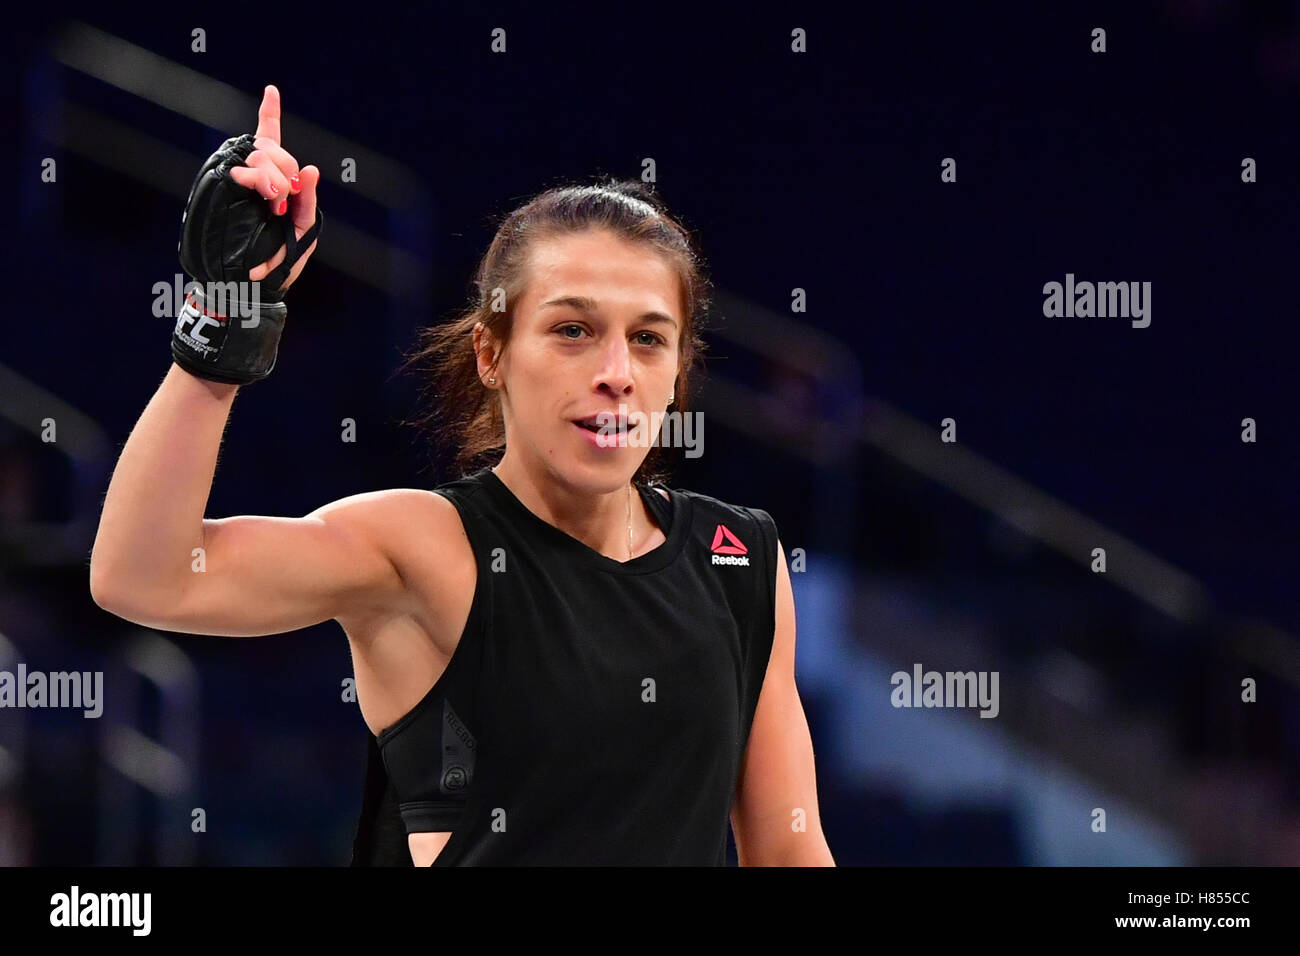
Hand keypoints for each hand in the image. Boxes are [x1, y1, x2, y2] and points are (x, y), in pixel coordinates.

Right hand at [228, 85, 320, 292]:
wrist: (254, 284)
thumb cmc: (283, 260)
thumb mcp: (305, 231)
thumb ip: (308, 201)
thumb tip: (311, 170)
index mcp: (277, 183)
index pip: (272, 143)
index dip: (270, 116)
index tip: (271, 90)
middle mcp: (255, 178)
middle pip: (269, 149)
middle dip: (283, 170)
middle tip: (282, 202)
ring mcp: (238, 185)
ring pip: (257, 159)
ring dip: (271, 178)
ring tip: (273, 205)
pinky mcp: (223, 194)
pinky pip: (239, 172)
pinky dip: (255, 178)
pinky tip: (258, 189)